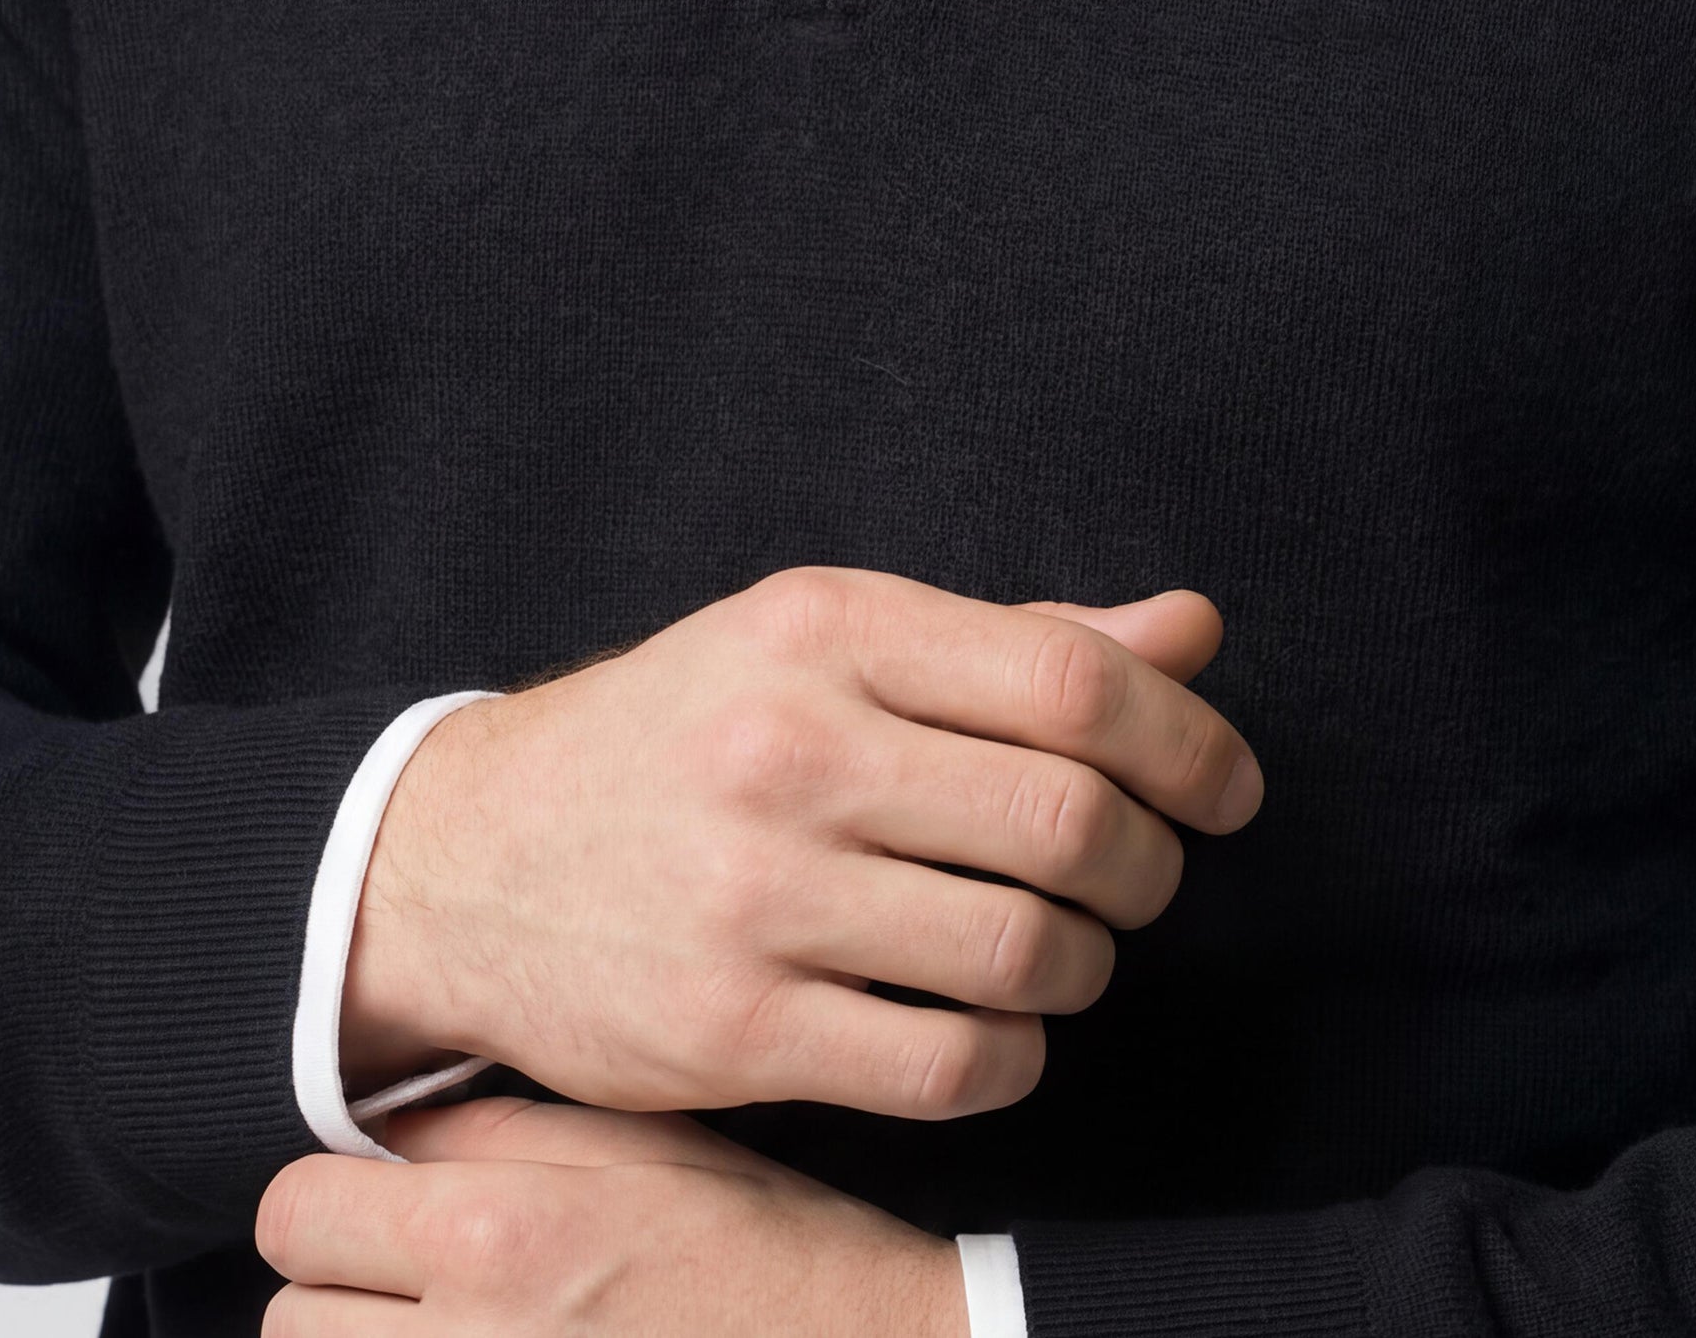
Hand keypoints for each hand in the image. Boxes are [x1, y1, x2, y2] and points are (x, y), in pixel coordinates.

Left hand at [258, 1096, 964, 1337]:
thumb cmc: (764, 1251)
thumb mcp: (644, 1142)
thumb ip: (496, 1129)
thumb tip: (383, 1128)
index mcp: (500, 1230)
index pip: (297, 1210)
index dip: (331, 1201)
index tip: (376, 1206)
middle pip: (290, 1317)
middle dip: (340, 1292)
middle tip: (417, 1280)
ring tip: (457, 1331)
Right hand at [343, 569, 1260, 1120]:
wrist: (470, 856)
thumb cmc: (686, 733)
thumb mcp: (827, 641)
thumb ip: (1013, 641)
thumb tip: (1191, 628)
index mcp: (828, 628)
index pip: (1073, 682)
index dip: (1189, 742)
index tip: (1225, 787)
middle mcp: (793, 749)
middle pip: (1070, 820)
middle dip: (1151, 865)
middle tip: (1142, 876)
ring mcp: (758, 895)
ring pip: (1027, 953)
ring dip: (1088, 964)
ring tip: (1064, 947)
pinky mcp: (733, 1029)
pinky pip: (952, 1068)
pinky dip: (1012, 1055)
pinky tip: (993, 1023)